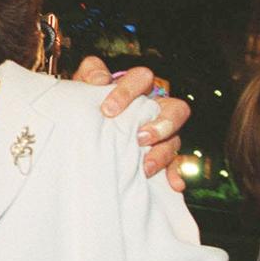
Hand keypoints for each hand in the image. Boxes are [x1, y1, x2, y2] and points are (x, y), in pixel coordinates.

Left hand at [72, 56, 189, 191]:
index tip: (108, 110)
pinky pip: (176, 163)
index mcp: (137, 87)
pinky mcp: (160, 153)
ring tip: (145, 167)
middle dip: (161, 124)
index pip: (142, 78)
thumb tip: (100, 80)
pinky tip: (173, 184)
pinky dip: (174, 173)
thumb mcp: (84, 86)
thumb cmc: (87, 102)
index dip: (127, 92)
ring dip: (162, 152)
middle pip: (176, 109)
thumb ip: (90, 76)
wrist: (83, 125)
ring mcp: (161, 131)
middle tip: (139, 138)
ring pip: (175, 138)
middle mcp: (155, 108)